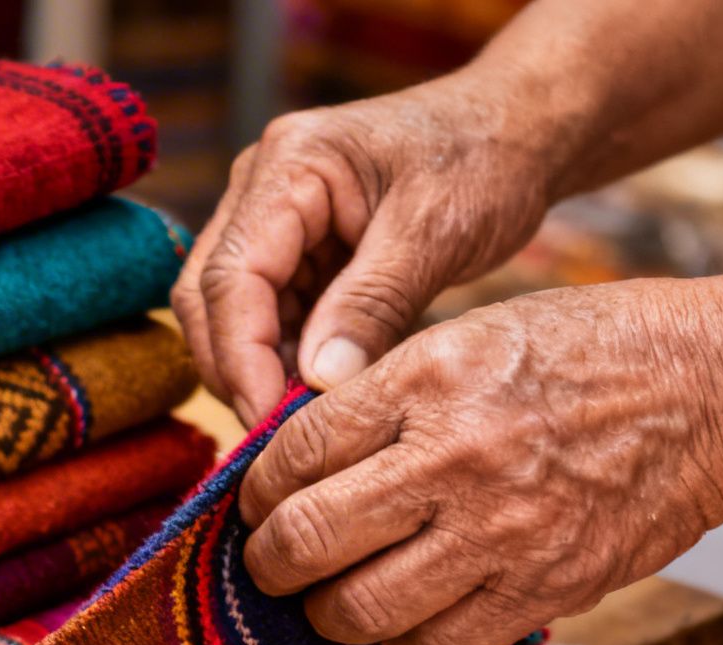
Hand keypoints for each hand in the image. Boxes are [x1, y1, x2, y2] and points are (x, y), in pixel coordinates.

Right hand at [171, 78, 560, 425]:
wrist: (513, 129)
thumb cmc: (484, 159)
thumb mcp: (436, 231)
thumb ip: (373, 303)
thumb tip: (318, 380)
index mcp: (290, 164)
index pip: (231, 275)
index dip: (241, 356)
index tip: (270, 422)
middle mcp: (262, 189)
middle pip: (209, 297)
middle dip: (236, 369)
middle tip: (279, 436)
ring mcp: (272, 221)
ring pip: (230, 315)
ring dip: (259, 370)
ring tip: (305, 421)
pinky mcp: (294, 252)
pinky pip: (269, 318)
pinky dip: (285, 361)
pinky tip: (319, 395)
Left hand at [236, 277, 722, 644]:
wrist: (716, 391)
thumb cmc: (588, 351)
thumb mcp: (469, 335)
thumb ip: (382, 398)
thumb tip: (296, 459)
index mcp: (424, 382)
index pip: (292, 456)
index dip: (256, 491)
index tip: (262, 503)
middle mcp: (452, 458)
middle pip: (305, 539)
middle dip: (268, 563)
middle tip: (273, 563)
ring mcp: (499, 531)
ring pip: (356, 609)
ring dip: (326, 612)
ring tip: (333, 596)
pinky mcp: (544, 588)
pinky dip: (401, 642)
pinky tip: (405, 615)